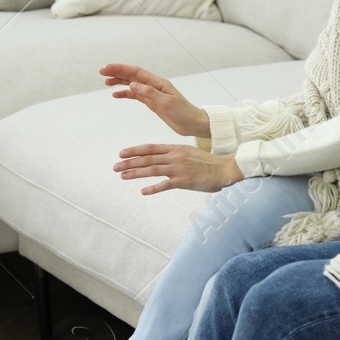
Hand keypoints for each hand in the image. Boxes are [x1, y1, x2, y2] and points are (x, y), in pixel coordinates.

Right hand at [100, 63, 211, 138]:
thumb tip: (133, 84)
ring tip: (106, 81)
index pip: (136, 72)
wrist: (192, 124)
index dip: (120, 69)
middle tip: (101, 71)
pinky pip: (135, 95)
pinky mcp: (152, 102)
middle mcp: (154, 85)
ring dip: (119, 81)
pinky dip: (125, 93)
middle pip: (132, 75)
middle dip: (117, 72)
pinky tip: (116, 95)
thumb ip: (150, 93)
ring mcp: (152, 93)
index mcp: (158, 83)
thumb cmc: (183, 113)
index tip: (107, 67)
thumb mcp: (167, 104)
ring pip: (132, 83)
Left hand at [114, 142, 242, 194]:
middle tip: (115, 166)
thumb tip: (158, 157)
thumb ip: (173, 154)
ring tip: (122, 176)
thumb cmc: (206, 163)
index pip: (150, 148)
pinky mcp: (184, 181)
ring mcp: (179, 168)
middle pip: (147, 158)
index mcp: (175, 148)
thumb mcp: (188, 153)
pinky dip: (153, 188)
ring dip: (136, 173)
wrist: (224, 169)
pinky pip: (165, 185)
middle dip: (129, 162)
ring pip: (152, 170)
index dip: (135, 150)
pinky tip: (143, 191)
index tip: (121, 153)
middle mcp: (175, 156)